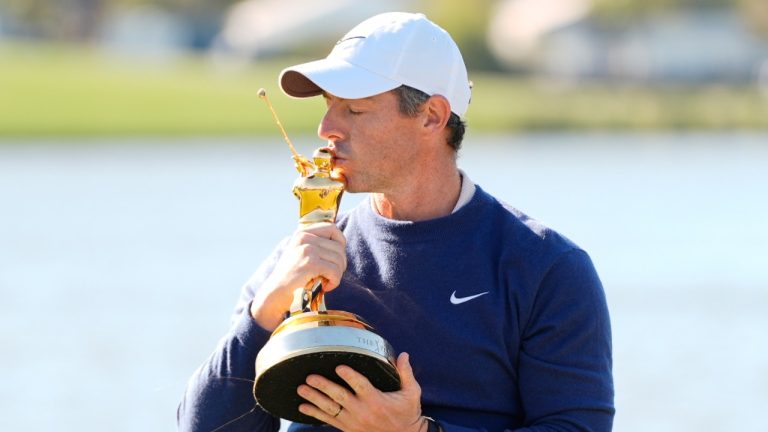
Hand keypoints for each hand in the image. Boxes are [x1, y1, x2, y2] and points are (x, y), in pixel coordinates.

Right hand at [250, 222, 346, 329]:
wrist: (275, 294)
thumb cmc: (292, 278)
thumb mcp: (302, 254)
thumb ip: (317, 245)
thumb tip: (342, 244)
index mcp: (302, 233)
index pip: (332, 228)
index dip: (340, 243)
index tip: (335, 258)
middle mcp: (304, 237)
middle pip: (339, 247)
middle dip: (340, 264)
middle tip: (331, 276)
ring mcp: (307, 250)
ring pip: (339, 259)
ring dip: (337, 274)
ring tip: (326, 282)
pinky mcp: (310, 264)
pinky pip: (335, 271)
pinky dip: (334, 281)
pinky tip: (325, 287)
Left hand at [297, 353, 425, 431]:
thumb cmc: (408, 413)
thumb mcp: (412, 393)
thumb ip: (406, 373)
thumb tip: (403, 354)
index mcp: (377, 400)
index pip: (361, 386)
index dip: (349, 376)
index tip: (339, 367)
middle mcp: (363, 411)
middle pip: (340, 397)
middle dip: (323, 387)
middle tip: (310, 377)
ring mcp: (353, 421)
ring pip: (331, 409)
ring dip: (315, 399)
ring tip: (302, 389)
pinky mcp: (348, 428)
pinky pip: (329, 421)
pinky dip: (315, 414)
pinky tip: (303, 408)